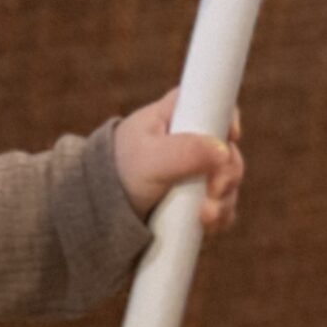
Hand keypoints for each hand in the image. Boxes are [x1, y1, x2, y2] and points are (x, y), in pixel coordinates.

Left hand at [114, 89, 244, 232]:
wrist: (96, 211)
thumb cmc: (117, 173)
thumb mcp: (149, 159)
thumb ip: (185, 151)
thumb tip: (223, 152)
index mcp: (176, 114)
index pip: (214, 101)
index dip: (228, 120)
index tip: (230, 138)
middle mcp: (190, 139)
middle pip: (228, 148)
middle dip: (228, 173)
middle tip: (215, 191)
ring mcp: (195, 169)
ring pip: (228, 180)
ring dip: (225, 200)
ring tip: (206, 217)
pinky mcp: (195, 197)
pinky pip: (221, 204)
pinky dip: (220, 215)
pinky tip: (210, 225)